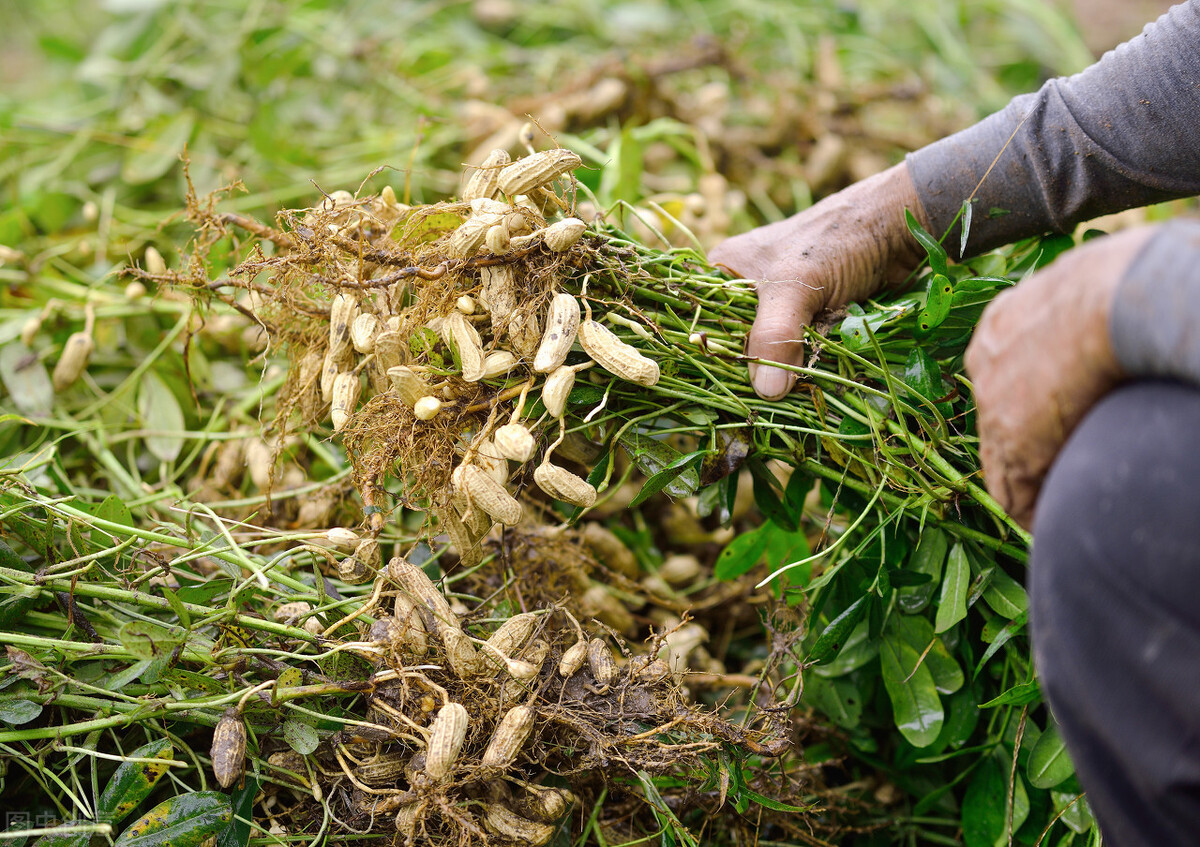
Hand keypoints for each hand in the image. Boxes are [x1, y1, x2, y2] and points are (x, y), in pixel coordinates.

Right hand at [709, 163, 928, 398]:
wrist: (900, 228)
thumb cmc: (838, 239)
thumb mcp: (796, 285)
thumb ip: (776, 335)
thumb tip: (766, 392)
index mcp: (726, 272)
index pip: (703, 323)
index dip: (710, 358)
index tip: (720, 392)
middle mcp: (749, 290)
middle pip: (737, 345)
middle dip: (751, 373)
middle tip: (758, 404)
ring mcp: (783, 307)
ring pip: (771, 354)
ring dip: (782, 375)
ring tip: (786, 401)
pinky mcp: (812, 321)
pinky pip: (799, 354)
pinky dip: (806, 370)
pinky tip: (808, 389)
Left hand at [964, 227, 1153, 528]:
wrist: (1112, 300)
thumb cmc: (1119, 284)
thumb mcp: (1084, 290)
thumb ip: (1078, 316)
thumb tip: (1108, 314)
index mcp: (1001, 324)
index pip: (1001, 378)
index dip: (1026, 407)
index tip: (1049, 424)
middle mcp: (984, 363)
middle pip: (995, 419)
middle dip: (1021, 447)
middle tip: (1046, 472)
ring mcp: (991, 405)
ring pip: (1000, 462)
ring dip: (1026, 485)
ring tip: (1048, 507)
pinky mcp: (1011, 443)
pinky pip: (1012, 492)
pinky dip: (1030, 510)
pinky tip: (1048, 521)